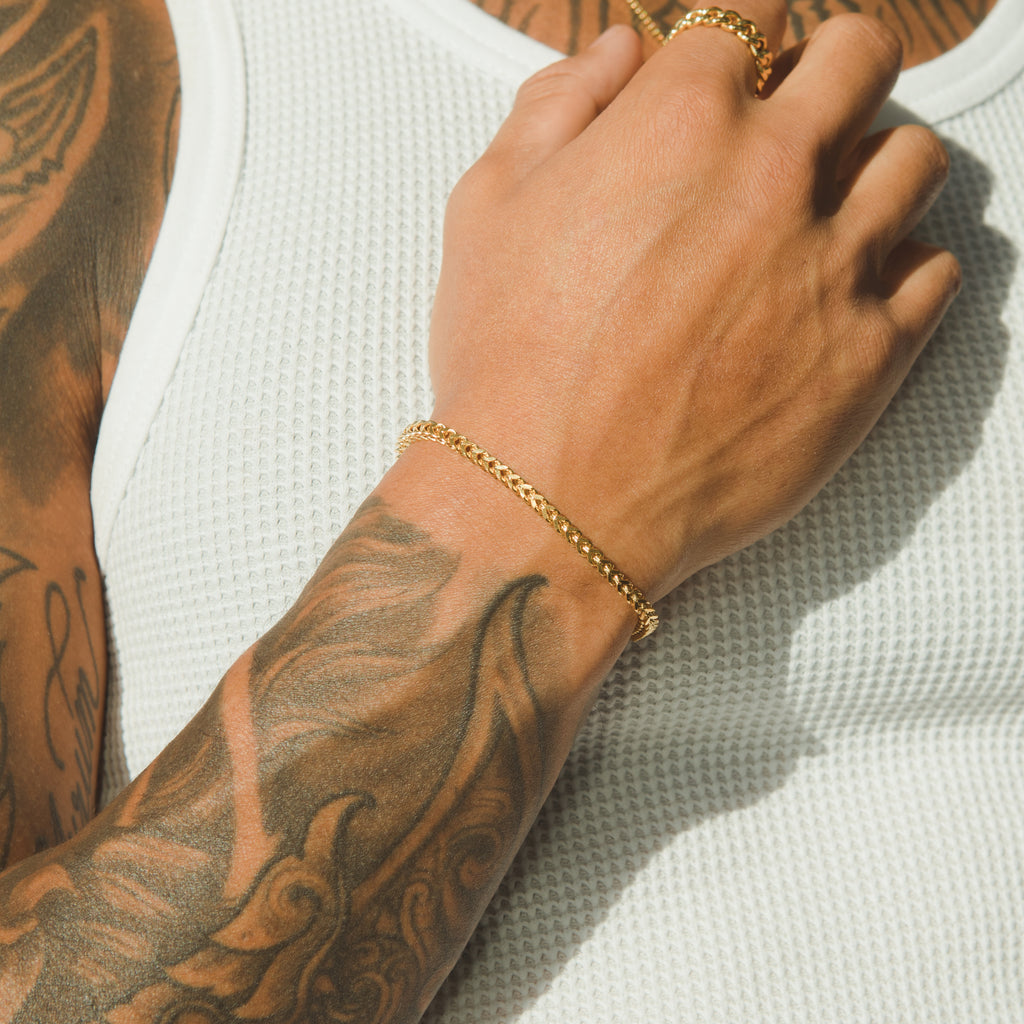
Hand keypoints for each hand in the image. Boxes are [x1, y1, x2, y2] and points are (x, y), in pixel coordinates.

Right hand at [428, 2, 959, 601]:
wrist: (551, 503)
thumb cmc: (510, 365)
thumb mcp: (489, 208)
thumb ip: (557, 103)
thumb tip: (622, 52)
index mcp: (680, 120)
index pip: (750, 17)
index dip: (740, 38)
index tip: (735, 68)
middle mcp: (774, 175)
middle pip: (860, 57)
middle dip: (828, 70)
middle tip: (798, 114)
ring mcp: (833, 265)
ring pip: (915, 159)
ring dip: (874, 163)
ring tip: (828, 206)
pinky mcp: (869, 356)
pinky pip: (934, 272)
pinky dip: (900, 266)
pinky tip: (848, 287)